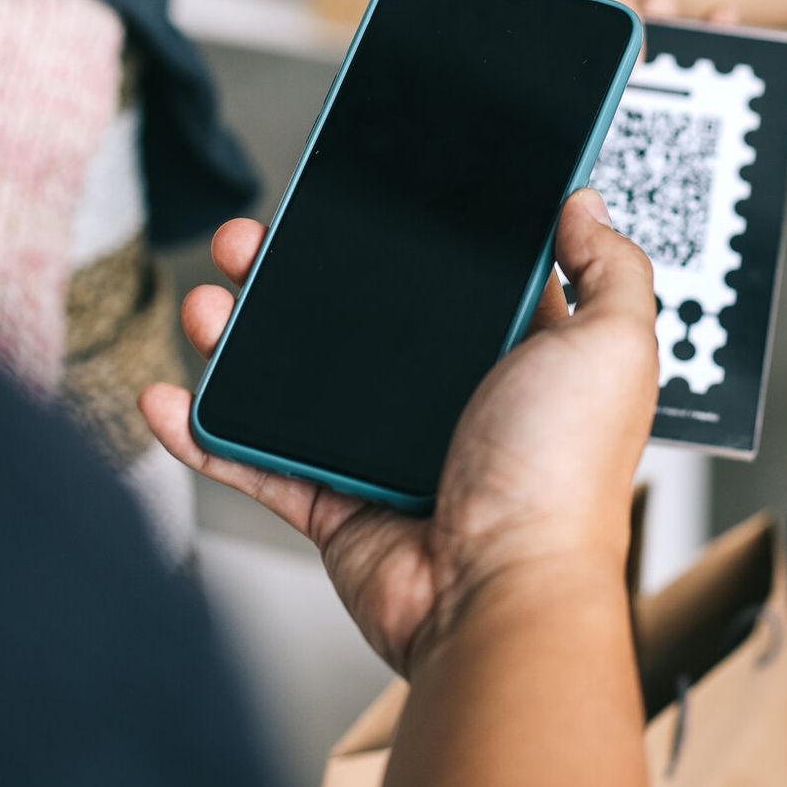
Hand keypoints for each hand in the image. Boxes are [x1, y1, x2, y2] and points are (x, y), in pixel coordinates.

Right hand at [140, 190, 657, 676]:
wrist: (501, 592)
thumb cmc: (563, 480)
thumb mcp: (614, 347)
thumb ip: (610, 268)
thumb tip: (585, 202)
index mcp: (513, 355)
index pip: (449, 277)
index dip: (402, 235)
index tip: (357, 194)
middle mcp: (447, 399)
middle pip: (353, 318)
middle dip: (294, 274)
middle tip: (253, 241)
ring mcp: (383, 453)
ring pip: (293, 379)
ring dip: (239, 338)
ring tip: (207, 302)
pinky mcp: (333, 503)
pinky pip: (255, 459)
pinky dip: (205, 434)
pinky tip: (173, 397)